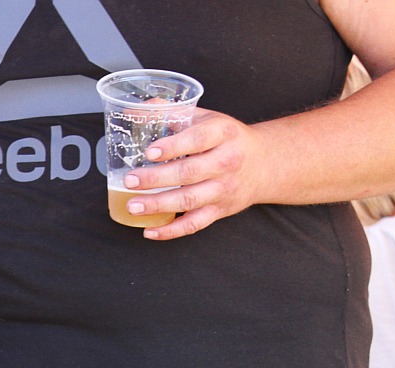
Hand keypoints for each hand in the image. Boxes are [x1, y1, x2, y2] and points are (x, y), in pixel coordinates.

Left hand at [122, 109, 266, 240]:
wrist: (264, 163)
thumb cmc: (226, 139)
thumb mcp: (206, 119)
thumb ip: (173, 114)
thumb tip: (135, 109)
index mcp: (223, 134)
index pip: (197, 139)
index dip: (173, 146)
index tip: (150, 152)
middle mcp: (226, 161)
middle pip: (189, 172)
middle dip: (156, 178)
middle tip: (130, 180)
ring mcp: (224, 188)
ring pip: (189, 200)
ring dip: (158, 205)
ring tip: (132, 206)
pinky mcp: (220, 210)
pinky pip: (194, 224)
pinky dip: (170, 231)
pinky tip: (149, 231)